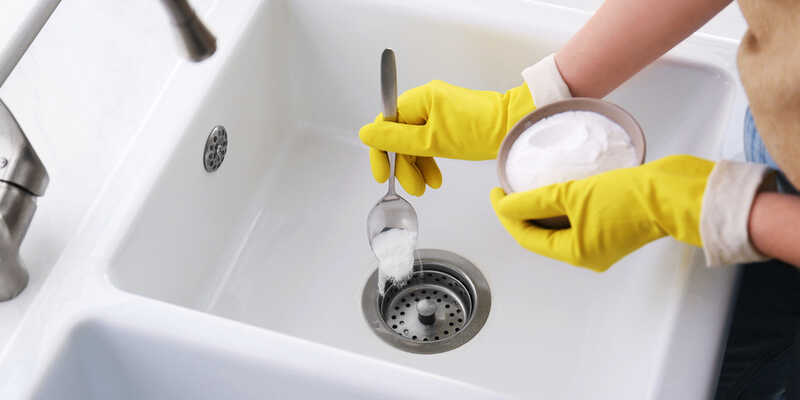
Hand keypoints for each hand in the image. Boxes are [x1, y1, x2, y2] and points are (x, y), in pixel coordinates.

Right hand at [359, 80, 533, 195]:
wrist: (513, 127)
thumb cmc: (479, 131)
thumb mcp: (432, 141)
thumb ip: (396, 139)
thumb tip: (366, 133)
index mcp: (418, 99)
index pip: (385, 124)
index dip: (381, 152)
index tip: (382, 174)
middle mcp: (425, 100)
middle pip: (399, 135)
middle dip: (403, 165)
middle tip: (412, 188)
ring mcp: (437, 110)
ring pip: (414, 142)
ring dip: (417, 166)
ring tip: (426, 187)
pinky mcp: (448, 121)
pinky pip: (428, 141)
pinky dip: (429, 160)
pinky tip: (434, 177)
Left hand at [490, 155, 713, 270]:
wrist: (675, 192)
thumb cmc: (630, 197)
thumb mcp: (573, 194)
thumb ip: (534, 201)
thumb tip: (505, 205)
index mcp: (577, 253)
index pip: (528, 237)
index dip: (507, 215)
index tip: (496, 193)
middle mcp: (588, 254)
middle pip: (542, 236)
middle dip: (521, 214)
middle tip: (507, 190)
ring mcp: (602, 243)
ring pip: (559, 229)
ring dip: (541, 211)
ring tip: (526, 188)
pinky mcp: (614, 229)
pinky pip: (577, 221)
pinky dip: (562, 209)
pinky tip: (556, 190)